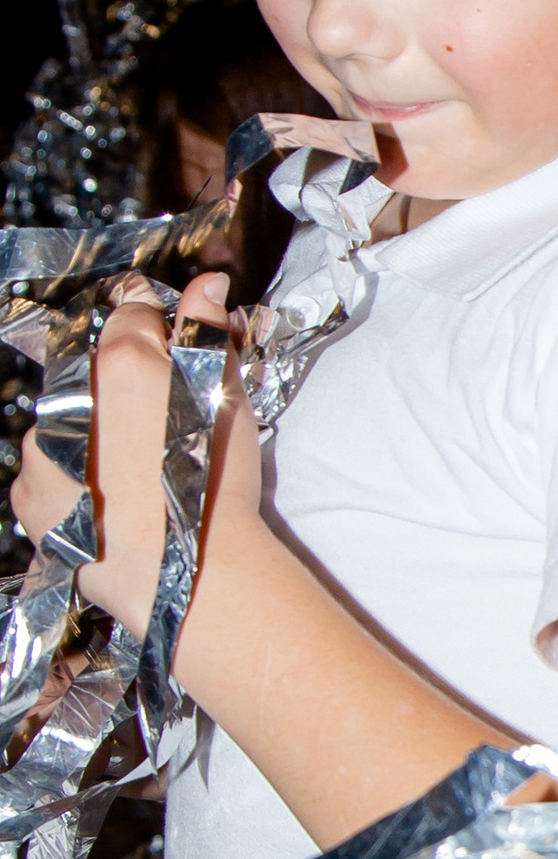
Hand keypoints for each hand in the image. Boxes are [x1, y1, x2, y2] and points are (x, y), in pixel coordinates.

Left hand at [9, 275, 250, 643]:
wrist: (192, 572)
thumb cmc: (215, 487)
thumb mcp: (225, 399)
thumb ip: (206, 334)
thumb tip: (204, 286)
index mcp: (120, 362)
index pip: (130, 313)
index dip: (156, 328)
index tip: (169, 348)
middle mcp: (69, 399)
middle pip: (93, 371)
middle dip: (123, 388)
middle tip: (163, 427)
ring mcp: (43, 451)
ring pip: (66, 424)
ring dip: (91, 435)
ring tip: (135, 473)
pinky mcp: (31, 499)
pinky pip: (46, 476)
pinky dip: (71, 482)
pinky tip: (110, 501)